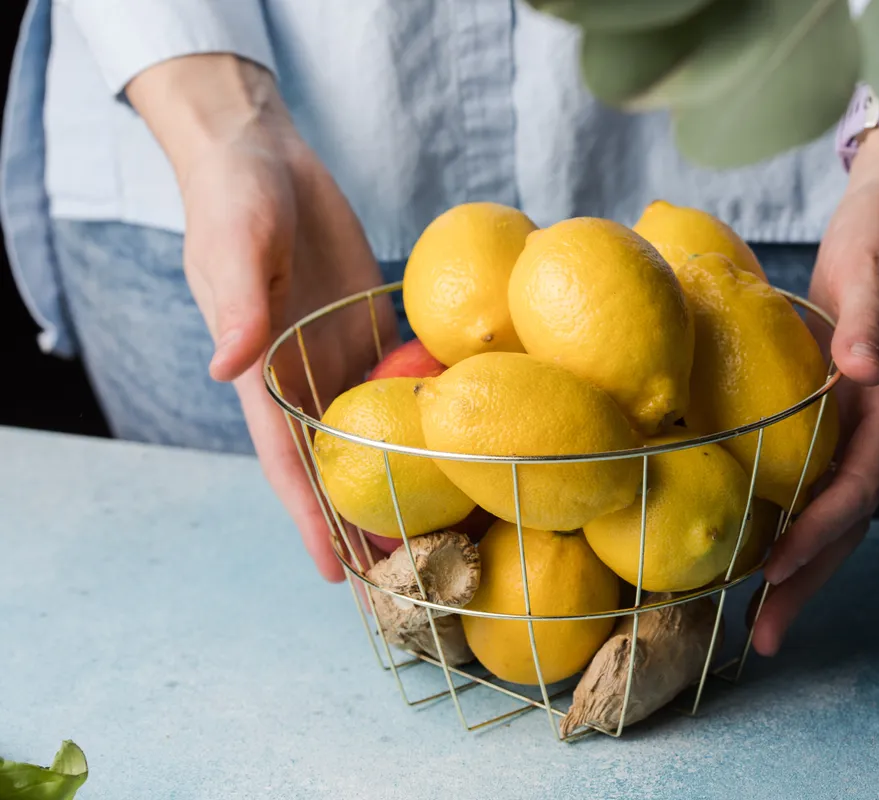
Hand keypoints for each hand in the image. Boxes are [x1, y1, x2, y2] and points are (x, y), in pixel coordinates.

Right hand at [129, 56, 394, 580]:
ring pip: (377, 440)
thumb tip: (224, 368)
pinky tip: (467, 453)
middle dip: (364, 527)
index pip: (287, 465)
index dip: (310, 520)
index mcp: (263, 375)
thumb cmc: (237, 196)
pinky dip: (429, 424)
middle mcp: (305, 380)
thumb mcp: (235, 242)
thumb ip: (236, 302)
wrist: (266, 153)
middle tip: (406, 585)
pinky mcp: (373, 332)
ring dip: (403, 487)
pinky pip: (406, 386)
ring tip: (444, 537)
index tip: (334, 577)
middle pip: (338, 469)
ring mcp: (342, 360)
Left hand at [752, 122, 878, 655]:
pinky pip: (824, 475)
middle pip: (850, 519)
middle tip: (763, 636)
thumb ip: (869, 317)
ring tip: (761, 612)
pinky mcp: (848, 403)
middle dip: (808, 579)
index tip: (770, 574)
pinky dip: (797, 516)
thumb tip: (857, 365)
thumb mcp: (878, 264)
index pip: (856, 488)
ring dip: (803, 562)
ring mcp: (871, 417)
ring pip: (839, 507)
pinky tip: (765, 536)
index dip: (815, 535)